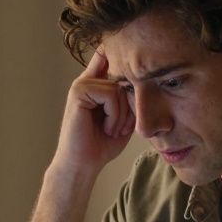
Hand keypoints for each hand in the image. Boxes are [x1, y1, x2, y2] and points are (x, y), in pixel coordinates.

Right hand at [49, 49, 134, 178]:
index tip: (132, 58)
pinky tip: (107, 128)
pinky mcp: (78, 92)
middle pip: (124, 77)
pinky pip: (111, 94)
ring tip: (112, 130)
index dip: (122, 56)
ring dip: (122, 114)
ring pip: (118, 88)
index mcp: (96, 85)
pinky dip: (115, 115)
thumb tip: (143, 79)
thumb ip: (130, 98)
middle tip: (122, 128)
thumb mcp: (124, 118)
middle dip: (129, 106)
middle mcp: (87, 81)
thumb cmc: (102, 145)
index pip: (109, 57)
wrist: (83, 165)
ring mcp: (81, 85)